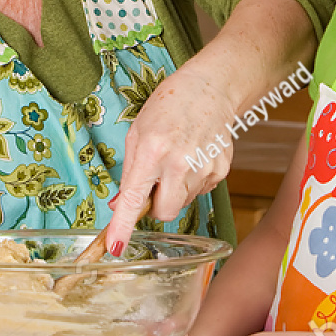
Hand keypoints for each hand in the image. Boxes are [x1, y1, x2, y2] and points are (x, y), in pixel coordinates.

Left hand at [106, 66, 232, 253]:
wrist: (210, 89)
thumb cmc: (168, 107)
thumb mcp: (137, 133)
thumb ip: (129, 172)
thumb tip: (118, 206)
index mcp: (152, 151)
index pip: (134, 199)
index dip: (123, 226)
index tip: (115, 247)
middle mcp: (180, 163)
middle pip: (164, 212)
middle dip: (156, 204)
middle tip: (155, 181)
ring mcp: (204, 168)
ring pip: (183, 203)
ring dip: (175, 191)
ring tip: (177, 159)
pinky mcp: (221, 171)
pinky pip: (200, 192)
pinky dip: (193, 182)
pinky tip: (194, 157)